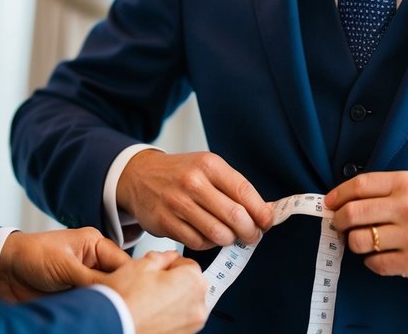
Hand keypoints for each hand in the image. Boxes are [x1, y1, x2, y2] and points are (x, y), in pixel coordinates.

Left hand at [0, 227, 130, 302]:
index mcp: (95, 245)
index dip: (132, 278)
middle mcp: (93, 263)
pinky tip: (100, 317)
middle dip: (122, 293)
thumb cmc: (32, 255)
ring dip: (108, 304)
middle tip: (129, 309)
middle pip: (118, 280)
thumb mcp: (65, 265)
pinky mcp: (75, 297)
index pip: (123, 263)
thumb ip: (92, 278)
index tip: (140, 294)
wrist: (4, 271)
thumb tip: (115, 291)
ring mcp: (85, 281)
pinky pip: (92, 305)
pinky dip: (96, 311)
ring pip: (106, 295)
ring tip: (116, 314)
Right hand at [100, 250, 208, 333]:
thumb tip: (168, 257)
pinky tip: (150, 313)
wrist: (110, 326)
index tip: (158, 269)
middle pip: (189, 285)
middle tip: (151, 284)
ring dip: (171, 300)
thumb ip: (162, 256)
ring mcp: (191, 325)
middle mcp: (198, 305)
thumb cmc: (125, 300)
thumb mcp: (141, 264)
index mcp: (193, 281)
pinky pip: (179, 320)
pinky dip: (168, 316)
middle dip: (173, 282)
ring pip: (184, 303)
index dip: (170, 264)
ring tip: (148, 300)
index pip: (188, 264)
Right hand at [116, 150, 273, 249]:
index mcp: (209, 164)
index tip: (267, 222)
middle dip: (249, 231)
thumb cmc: (180, 174)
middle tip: (252, 235)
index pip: (244, 190)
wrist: (140, 176)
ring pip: (218, 233)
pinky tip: (208, 236)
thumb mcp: (207, 168)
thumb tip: (264, 212)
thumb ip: (233, 188)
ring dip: (229, 240)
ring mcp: (178, 203)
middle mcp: (193, 182)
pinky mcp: (165, 222)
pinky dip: (208, 244)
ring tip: (230, 236)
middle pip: (235, 216)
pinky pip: (198, 243)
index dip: (261, 211)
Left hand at [325, 171, 407, 282]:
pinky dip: (372, 262)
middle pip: (352, 213)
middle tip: (338, 225)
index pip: (360, 185)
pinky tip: (381, 256)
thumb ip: (387, 191)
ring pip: (359, 240)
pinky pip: (374, 263)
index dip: (338, 194)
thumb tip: (346, 199)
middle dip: (338, 221)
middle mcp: (407, 206)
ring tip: (363, 242)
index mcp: (407, 183)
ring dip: (354, 243)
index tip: (329, 203)